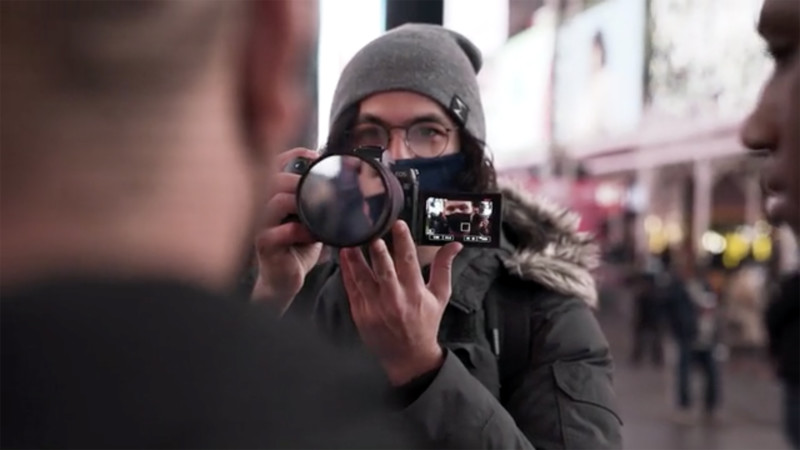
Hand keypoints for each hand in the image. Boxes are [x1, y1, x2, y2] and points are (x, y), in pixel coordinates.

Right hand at [252, 148, 322, 312]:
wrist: (284, 279)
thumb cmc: (296, 247)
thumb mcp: (310, 218)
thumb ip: (317, 201)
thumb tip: (342, 184)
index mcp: (274, 195)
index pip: (277, 165)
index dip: (295, 155)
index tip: (315, 155)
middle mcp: (263, 206)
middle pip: (276, 179)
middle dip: (300, 179)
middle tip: (320, 186)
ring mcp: (261, 225)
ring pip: (275, 202)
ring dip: (300, 202)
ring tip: (317, 208)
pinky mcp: (264, 244)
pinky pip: (277, 232)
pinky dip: (297, 230)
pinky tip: (312, 234)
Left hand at [339, 220, 462, 385]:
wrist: (409, 356)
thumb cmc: (425, 323)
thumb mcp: (440, 295)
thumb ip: (444, 267)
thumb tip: (454, 245)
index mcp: (415, 293)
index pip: (409, 262)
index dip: (404, 241)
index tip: (399, 224)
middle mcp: (395, 300)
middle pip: (384, 270)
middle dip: (378, 251)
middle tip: (372, 233)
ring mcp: (375, 308)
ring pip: (363, 278)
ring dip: (356, 259)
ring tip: (351, 242)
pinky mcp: (361, 314)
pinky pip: (352, 289)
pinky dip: (347, 272)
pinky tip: (344, 258)